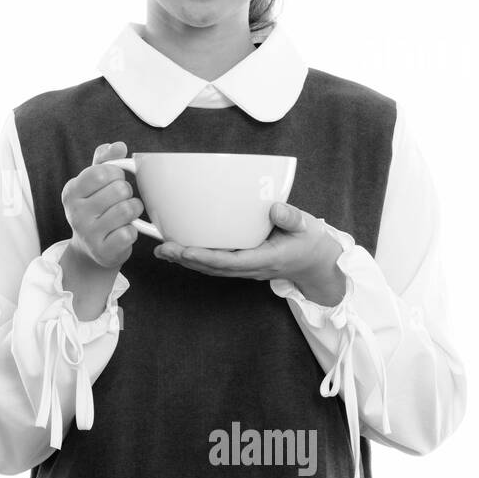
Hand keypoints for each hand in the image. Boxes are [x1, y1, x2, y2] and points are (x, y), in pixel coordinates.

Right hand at [61, 141, 142, 269]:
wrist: (90, 248)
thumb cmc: (95, 208)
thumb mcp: (94, 183)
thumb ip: (105, 160)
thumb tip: (118, 145)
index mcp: (71, 191)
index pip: (102, 172)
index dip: (116, 174)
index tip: (113, 181)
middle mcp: (76, 213)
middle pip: (119, 189)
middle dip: (127, 192)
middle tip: (119, 200)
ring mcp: (88, 234)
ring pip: (127, 209)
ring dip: (133, 210)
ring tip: (125, 215)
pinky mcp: (103, 251)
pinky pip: (129, 233)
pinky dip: (133, 231)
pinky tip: (123, 231)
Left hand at [152, 202, 345, 301]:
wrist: (316, 264)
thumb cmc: (309, 242)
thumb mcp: (307, 227)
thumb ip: (292, 218)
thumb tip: (275, 209)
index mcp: (265, 259)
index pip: (230, 261)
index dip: (205, 258)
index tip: (185, 251)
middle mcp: (250, 267)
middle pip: (213, 267)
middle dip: (186, 259)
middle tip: (163, 249)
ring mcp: (244, 268)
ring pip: (211, 268)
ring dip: (186, 261)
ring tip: (163, 251)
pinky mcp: (241, 264)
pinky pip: (215, 264)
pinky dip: (196, 259)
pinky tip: (179, 250)